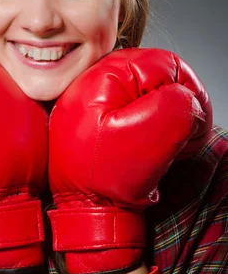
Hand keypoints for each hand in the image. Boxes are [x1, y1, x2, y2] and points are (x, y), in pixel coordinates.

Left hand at [48, 47, 211, 273]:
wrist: (81, 207)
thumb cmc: (105, 177)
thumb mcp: (147, 138)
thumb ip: (176, 107)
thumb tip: (188, 99)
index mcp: (108, 72)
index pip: (170, 65)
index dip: (191, 96)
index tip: (192, 127)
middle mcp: (100, 74)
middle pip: (161, 78)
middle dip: (178, 108)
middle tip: (178, 140)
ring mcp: (98, 92)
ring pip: (153, 94)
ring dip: (166, 119)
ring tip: (160, 146)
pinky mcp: (100, 110)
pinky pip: (139, 108)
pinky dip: (151, 126)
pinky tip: (148, 147)